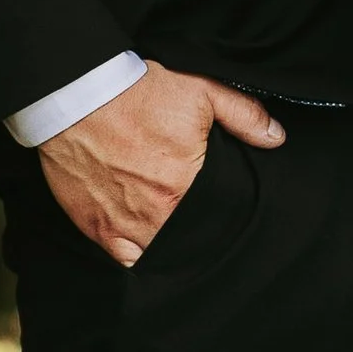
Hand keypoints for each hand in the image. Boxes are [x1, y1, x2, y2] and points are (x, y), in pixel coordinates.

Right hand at [40, 61, 284, 268]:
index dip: (221, 214)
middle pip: (188, 239)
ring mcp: (123, 225)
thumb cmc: (136, 94)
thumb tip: (277, 138)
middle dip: (198, 232)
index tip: (221, 207)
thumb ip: (244, 115)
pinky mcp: (97, 228)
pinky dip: (137, 256)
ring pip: (159, 253)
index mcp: (184, 186)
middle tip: (200, 220)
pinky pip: (125, 260)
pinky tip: (147, 245)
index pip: (217, 216)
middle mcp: (155, 213)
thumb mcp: (200, 91)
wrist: (76, 96)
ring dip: (170, 246)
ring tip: (176, 232)